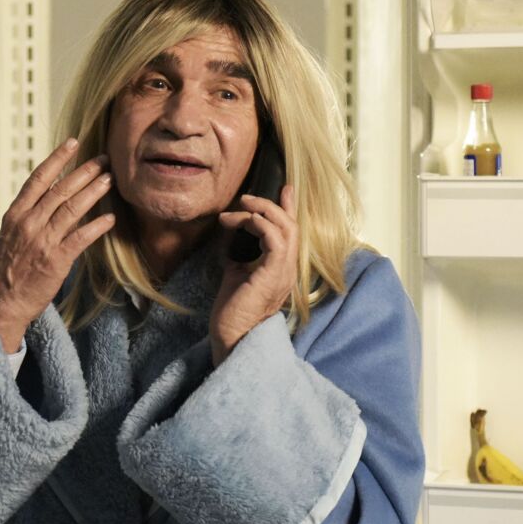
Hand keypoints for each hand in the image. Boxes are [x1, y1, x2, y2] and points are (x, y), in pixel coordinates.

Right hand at [0, 138, 115, 352]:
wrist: (2, 301)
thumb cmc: (10, 269)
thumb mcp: (12, 234)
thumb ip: (30, 213)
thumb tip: (51, 194)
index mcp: (16, 214)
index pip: (38, 178)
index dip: (57, 159)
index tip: (73, 144)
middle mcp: (29, 223)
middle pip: (60, 190)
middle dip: (84, 172)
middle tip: (103, 160)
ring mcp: (43, 241)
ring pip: (72, 208)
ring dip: (93, 191)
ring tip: (109, 180)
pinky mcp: (56, 260)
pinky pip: (81, 238)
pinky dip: (97, 226)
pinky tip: (110, 218)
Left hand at [209, 183, 297, 366]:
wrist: (231, 335)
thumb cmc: (233, 309)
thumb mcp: (237, 272)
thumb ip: (240, 253)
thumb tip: (231, 232)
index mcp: (282, 268)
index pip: (291, 232)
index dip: (289, 208)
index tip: (285, 188)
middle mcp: (288, 268)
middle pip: (291, 225)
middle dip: (271, 205)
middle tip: (246, 197)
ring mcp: (283, 272)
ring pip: (285, 229)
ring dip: (263, 211)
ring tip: (241, 206)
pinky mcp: (272, 274)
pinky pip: (275, 241)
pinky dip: (262, 225)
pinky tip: (245, 221)